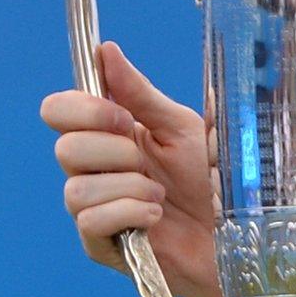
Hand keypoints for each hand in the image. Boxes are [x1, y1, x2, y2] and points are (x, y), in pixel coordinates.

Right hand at [41, 41, 225, 296]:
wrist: (236, 234)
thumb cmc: (211, 180)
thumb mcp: (181, 128)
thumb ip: (140, 94)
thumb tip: (106, 51)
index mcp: (109, 134)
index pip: (59, 110)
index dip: (83, 110)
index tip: (122, 117)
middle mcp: (94, 169)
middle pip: (64, 148)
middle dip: (114, 151)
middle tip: (148, 162)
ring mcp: (94, 208)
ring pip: (75, 188)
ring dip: (128, 187)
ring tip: (161, 195)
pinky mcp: (101, 245)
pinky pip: (90, 221)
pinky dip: (129, 213)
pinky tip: (156, 218)